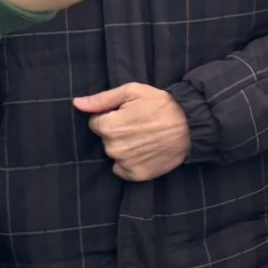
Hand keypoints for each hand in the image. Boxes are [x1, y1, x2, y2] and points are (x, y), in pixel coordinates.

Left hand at [73, 82, 190, 180]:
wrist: (190, 125)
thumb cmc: (160, 105)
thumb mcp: (131, 92)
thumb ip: (101, 100)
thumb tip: (77, 104)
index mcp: (109, 127)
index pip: (95, 123)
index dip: (110, 117)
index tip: (127, 114)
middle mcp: (113, 148)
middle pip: (105, 139)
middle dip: (116, 132)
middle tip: (138, 125)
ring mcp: (125, 163)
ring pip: (114, 154)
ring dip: (123, 147)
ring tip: (143, 137)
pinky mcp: (137, 175)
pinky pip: (122, 169)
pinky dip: (129, 162)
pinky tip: (144, 151)